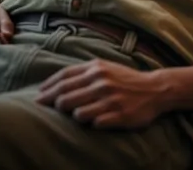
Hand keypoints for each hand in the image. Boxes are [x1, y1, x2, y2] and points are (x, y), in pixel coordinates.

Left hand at [37, 59, 167, 128]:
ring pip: (77, 113)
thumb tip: (55, 83)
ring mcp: (110, 100)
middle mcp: (101, 82)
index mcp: (96, 68)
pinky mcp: (118, 116)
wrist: (155, 89)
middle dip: (53, 104)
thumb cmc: (124, 79)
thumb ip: (82, 73)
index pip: (64, 78)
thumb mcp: (104, 68)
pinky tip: (94, 121)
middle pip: (65, 97)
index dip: (47, 88)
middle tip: (47, 110)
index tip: (38, 97)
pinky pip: (95, 124)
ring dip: (73, 116)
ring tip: (76, 114)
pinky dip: (91, 124)